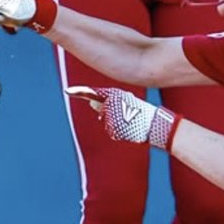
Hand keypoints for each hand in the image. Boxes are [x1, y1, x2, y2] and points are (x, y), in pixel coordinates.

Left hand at [66, 86, 180, 150]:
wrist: (156, 125)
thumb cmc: (143, 111)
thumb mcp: (126, 100)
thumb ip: (107, 101)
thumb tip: (91, 104)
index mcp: (115, 95)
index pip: (94, 93)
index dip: (80, 92)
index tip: (68, 91)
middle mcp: (111, 106)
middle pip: (101, 108)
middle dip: (107, 110)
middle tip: (127, 111)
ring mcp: (112, 119)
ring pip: (107, 121)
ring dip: (115, 122)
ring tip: (131, 121)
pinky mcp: (114, 130)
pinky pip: (112, 131)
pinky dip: (118, 131)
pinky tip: (129, 129)